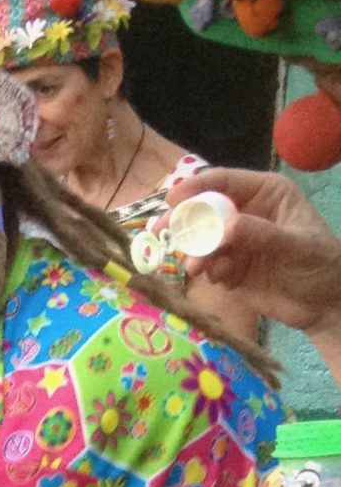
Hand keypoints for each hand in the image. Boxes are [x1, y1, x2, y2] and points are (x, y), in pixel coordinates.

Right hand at [171, 166, 340, 340]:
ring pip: (201, 239)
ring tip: (198, 269)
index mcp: (265, 194)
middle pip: (204, 208)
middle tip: (161, 231)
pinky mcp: (229, 266)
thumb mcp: (296, 246)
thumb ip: (261, 235)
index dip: (196, 187)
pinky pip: (207, 264)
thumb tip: (225, 227)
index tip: (172, 200)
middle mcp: (246, 212)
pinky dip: (209, 272)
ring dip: (196, 252)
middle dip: (183, 220)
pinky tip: (225, 280)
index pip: (224, 182)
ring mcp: (236, 240)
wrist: (324, 304)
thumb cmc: (320, 265)